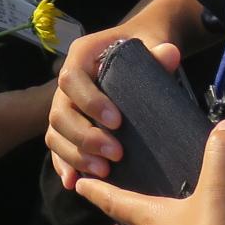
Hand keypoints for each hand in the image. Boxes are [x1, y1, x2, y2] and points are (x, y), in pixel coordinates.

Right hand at [47, 31, 177, 186]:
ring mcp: (65, 104)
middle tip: (116, 154)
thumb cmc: (144, 45)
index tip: (117, 122)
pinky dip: (64, 164)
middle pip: (59, 112)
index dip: (89, 102)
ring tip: (104, 172)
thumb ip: (159, 51)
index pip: (72, 79)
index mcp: (81, 55)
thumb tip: (169, 54)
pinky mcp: (68, 125)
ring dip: (76, 156)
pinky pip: (57, 146)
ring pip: (55, 133)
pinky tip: (74, 182)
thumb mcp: (152, 42)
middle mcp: (67, 80)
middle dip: (85, 137)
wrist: (140, 49)